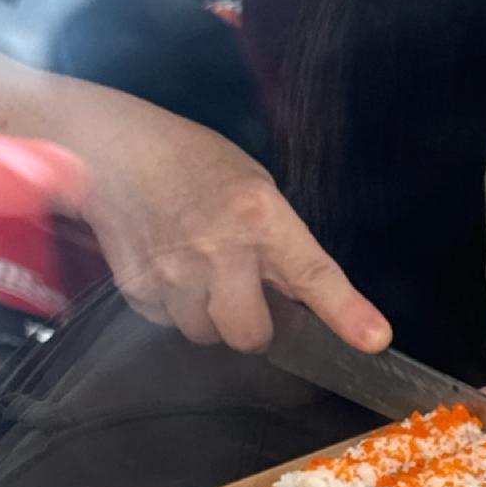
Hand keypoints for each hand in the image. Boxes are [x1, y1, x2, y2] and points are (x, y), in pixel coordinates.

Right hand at [76, 97, 389, 352]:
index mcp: (261, 217)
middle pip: (249, 335)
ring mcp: (173, 272)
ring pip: (206, 335)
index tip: (374, 338)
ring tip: (199, 272)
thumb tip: (306, 303)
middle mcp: (219, 248)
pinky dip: (173, 307)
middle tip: (248, 299)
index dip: (346, 312)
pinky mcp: (136, 287)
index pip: (313, 274)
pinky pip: (168, 323)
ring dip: (210, 317)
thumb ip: (282, 245)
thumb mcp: (256, 188)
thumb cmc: (196, 164)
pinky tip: (168, 267)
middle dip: (254, 327)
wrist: (111, 148)